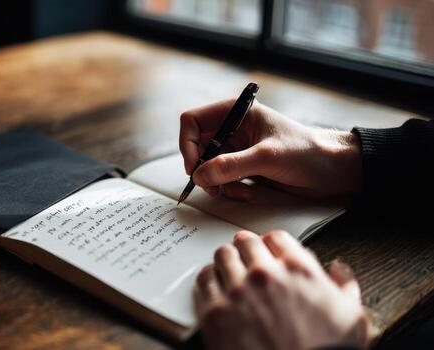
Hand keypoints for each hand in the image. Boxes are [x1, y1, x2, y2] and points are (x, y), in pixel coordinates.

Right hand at [179, 99, 361, 198]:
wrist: (334, 170)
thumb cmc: (307, 152)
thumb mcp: (266, 157)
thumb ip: (230, 166)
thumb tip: (199, 175)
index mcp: (236, 113)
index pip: (192, 121)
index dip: (187, 143)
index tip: (193, 166)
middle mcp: (233, 129)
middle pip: (197, 147)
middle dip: (202, 169)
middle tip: (212, 186)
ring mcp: (238, 150)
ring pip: (208, 167)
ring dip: (217, 183)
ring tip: (236, 191)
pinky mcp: (244, 168)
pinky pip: (222, 180)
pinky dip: (229, 190)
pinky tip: (248, 193)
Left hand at [194, 230, 374, 349]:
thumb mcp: (351, 320)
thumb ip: (344, 286)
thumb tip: (338, 269)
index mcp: (298, 271)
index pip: (277, 238)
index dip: (271, 244)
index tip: (267, 250)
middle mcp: (264, 276)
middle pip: (245, 243)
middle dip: (246, 248)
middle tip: (244, 256)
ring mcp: (236, 292)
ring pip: (222, 256)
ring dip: (225, 261)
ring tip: (227, 269)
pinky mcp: (213, 312)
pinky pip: (203, 280)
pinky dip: (208, 280)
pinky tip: (213, 287)